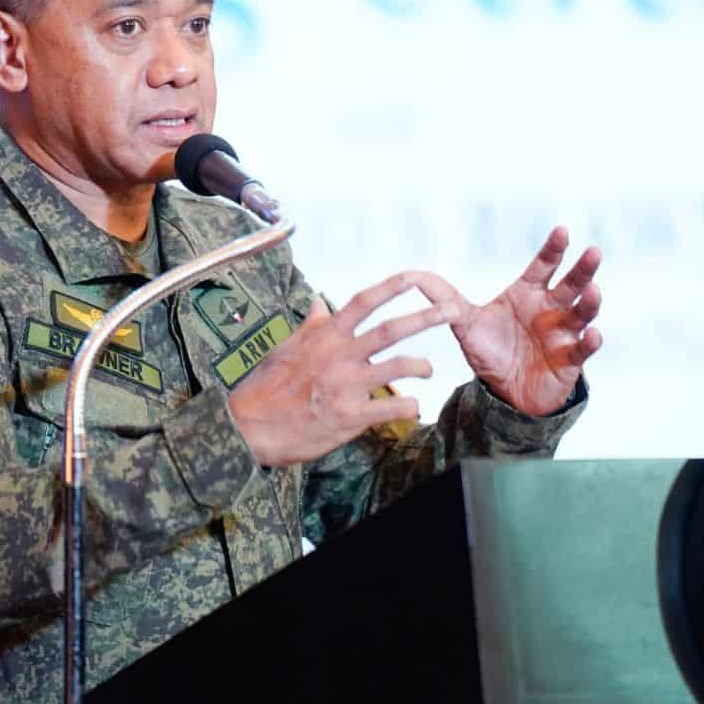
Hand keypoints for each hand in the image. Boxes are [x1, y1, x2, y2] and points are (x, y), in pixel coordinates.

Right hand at [227, 271, 457, 466]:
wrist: (249, 427)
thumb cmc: (266, 387)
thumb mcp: (287, 347)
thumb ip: (311, 325)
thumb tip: (320, 302)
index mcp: (325, 336)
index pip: (363, 302)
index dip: (392, 287)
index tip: (416, 277)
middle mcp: (339, 356)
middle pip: (390, 330)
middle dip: (426, 317)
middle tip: (453, 311)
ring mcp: (346, 386)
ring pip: (398, 367)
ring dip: (422, 365)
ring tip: (430, 369)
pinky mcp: (350, 416)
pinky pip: (393, 408)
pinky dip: (410, 406)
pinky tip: (414, 407)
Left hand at [421, 227, 601, 416]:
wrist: (504, 393)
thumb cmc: (490, 350)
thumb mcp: (465, 324)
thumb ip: (444, 300)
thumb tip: (413, 276)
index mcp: (529, 293)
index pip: (544, 265)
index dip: (554, 249)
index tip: (562, 230)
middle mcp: (551, 309)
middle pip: (572, 283)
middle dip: (584, 268)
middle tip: (593, 251)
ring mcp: (564, 333)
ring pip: (583, 312)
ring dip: (591, 302)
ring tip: (593, 290)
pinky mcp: (570, 360)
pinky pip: (583, 349)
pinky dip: (590, 342)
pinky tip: (593, 334)